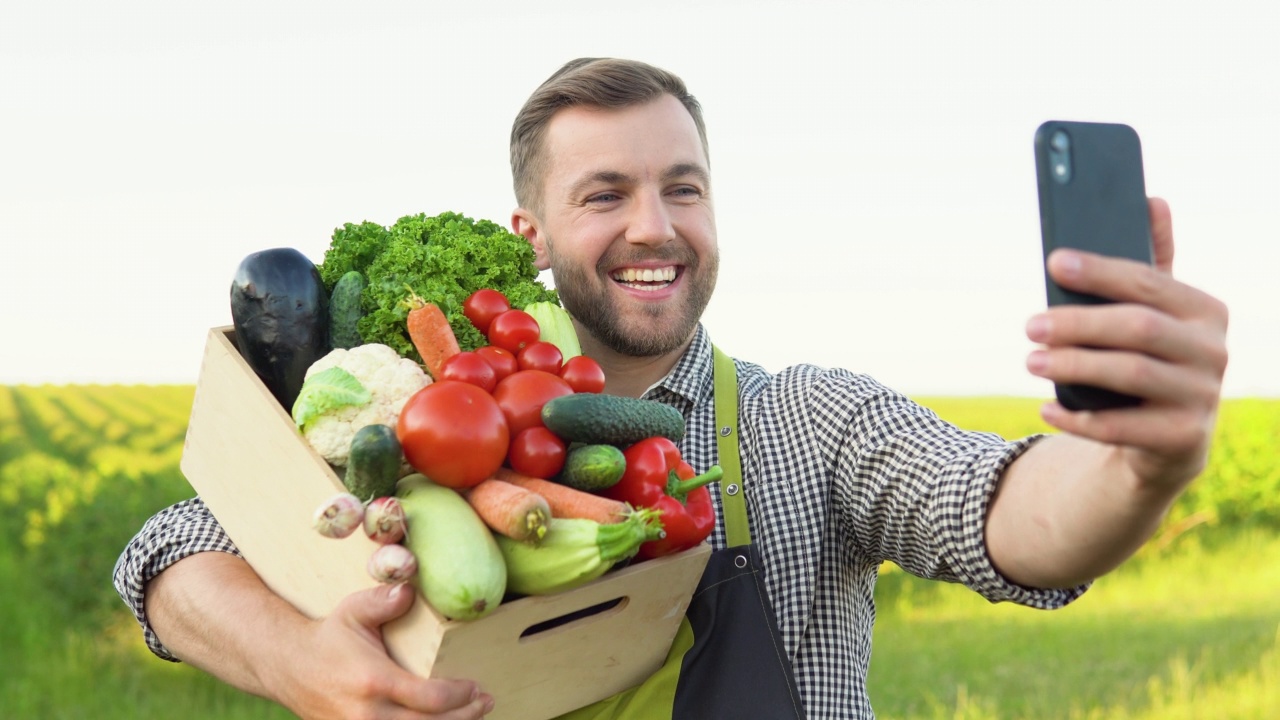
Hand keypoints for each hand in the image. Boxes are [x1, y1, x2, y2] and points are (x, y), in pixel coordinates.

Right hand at [271, 582, 494, 719]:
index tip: (475, 686)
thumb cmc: (328, 637)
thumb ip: (383, 600)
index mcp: (373, 681)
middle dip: (464, 717)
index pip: (428, 698)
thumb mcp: (352, 611)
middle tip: (485, 702)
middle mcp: (367, 714)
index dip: (458, 697)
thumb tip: (410, 589)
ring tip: (472, 716)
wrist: (288, 667)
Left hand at [1024, 197, 1228, 490]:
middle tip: (1030, 325)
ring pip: (1130, 374)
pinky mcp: (1185, 440)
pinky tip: (1046, 408)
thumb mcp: (1153, 314)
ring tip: (1030, 360)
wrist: (1166, 441)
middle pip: (1138, 328)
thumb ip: (1151, 263)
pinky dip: (1079, 418)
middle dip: (1078, 323)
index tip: (1054, 262)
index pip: (1149, 282)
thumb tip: (1153, 200)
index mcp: (1205, 310)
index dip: (1100, 272)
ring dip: (1073, 365)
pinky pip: (1124, 427)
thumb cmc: (1150, 360)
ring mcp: (1203, 397)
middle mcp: (1213, 351)